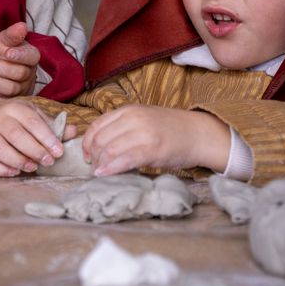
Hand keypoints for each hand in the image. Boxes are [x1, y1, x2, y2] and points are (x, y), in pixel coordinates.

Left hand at [0, 21, 39, 105]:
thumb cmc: (2, 53)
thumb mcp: (4, 41)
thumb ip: (12, 35)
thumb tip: (22, 26)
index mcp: (30, 57)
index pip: (32, 57)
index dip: (21, 56)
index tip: (7, 53)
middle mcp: (29, 75)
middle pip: (18, 74)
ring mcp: (21, 90)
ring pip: (10, 89)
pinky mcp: (10, 102)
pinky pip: (2, 104)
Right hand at [0, 100, 75, 176]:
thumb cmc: (23, 123)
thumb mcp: (40, 121)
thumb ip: (56, 128)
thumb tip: (73, 131)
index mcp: (16, 108)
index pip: (32, 122)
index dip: (47, 138)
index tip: (59, 152)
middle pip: (16, 135)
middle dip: (35, 150)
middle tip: (49, 161)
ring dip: (18, 160)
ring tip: (33, 167)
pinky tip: (15, 172)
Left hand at [81, 105, 231, 176]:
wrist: (197, 134)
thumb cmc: (169, 130)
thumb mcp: (142, 120)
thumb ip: (121, 128)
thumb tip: (98, 147)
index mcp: (128, 110)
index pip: (96, 126)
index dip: (87, 143)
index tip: (87, 156)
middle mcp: (133, 119)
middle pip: (100, 140)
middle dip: (94, 157)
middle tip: (96, 168)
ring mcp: (142, 133)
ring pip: (109, 150)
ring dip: (101, 164)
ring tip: (101, 172)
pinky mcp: (151, 149)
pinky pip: (124, 160)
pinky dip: (110, 169)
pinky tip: (105, 174)